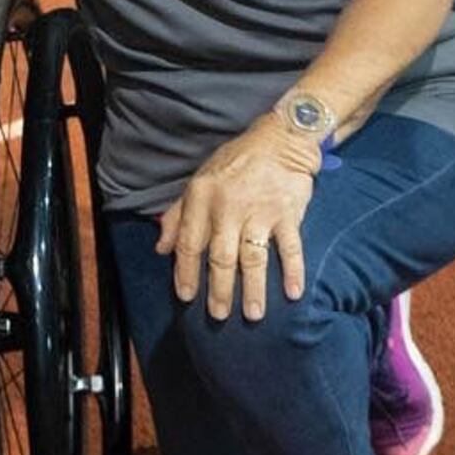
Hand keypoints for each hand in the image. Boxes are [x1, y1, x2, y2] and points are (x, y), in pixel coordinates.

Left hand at [156, 124, 316, 323]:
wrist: (279, 139)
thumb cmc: (235, 163)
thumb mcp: (198, 181)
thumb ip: (177, 216)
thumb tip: (161, 248)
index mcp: (202, 198)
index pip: (188, 242)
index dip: (185, 272)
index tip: (186, 297)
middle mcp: (228, 206)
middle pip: (220, 257)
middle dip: (218, 290)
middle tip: (218, 315)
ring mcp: (260, 210)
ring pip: (253, 257)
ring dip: (253, 288)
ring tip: (253, 314)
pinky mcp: (288, 212)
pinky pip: (290, 247)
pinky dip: (293, 271)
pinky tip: (293, 293)